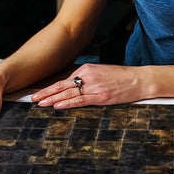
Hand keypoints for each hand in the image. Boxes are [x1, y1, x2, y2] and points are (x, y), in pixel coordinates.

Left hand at [31, 63, 145, 108]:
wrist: (140, 79)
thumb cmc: (122, 77)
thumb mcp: (102, 73)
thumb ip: (87, 79)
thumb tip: (73, 87)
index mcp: (88, 68)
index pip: (65, 79)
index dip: (51, 86)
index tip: (40, 91)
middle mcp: (88, 75)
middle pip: (62, 85)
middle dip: (46, 92)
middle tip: (33, 97)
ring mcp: (94, 86)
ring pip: (68, 93)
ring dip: (52, 98)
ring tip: (40, 102)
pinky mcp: (100, 96)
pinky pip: (80, 100)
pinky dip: (67, 103)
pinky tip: (56, 105)